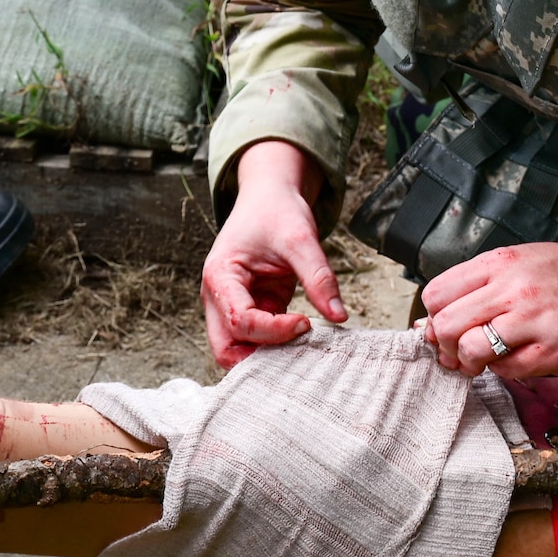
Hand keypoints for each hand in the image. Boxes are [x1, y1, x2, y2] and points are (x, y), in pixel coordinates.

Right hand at [201, 140, 346, 367]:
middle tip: (298, 352)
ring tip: (303, 348)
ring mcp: (233, 306)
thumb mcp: (300, 238)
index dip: (274, 331)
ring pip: (239, 350)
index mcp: (220, 277)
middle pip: (226, 349)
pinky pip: (259, 340)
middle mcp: (218, 297)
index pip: (240, 322)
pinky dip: (279, 346)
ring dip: (268, 356)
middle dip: (259, 359)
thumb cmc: (277, 211)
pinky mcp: (253, 309)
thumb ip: (318, 277)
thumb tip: (339, 316)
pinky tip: (305, 341)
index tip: (306, 323)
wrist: (271, 196)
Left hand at [419, 243, 557, 378]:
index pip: (438, 293)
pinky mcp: (553, 352)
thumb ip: (478, 284)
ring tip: (479, 360)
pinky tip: (511, 359)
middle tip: (454, 351)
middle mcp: (514, 290)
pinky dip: (501, 370)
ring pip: (471, 349)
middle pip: (446, 325)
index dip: (432, 316)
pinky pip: (506, 370)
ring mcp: (534, 322)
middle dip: (443, 345)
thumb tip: (434, 319)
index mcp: (500, 263)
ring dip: (468, 362)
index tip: (439, 326)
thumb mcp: (519, 260)